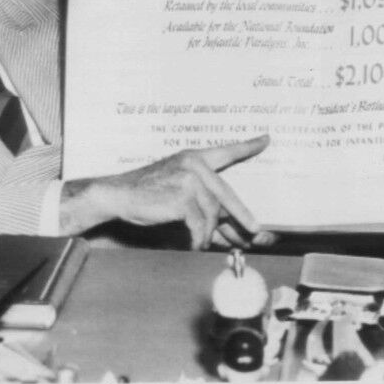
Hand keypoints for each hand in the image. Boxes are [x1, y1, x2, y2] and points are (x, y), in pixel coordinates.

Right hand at [62, 135, 275, 249]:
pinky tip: (193, 244)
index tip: (266, 139)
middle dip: (243, 217)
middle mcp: (194, 164)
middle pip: (227, 196)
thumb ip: (205, 206)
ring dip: (207, 234)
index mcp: (194, 158)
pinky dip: (198, 239)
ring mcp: (189, 178)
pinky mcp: (182, 196)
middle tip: (258, 233)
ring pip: (212, 215)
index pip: (226, 151)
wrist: (117, 194)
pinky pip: (200, 225)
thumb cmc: (147, 196)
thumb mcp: (178, 193)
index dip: (247, 146)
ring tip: (199, 242)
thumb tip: (233, 228)